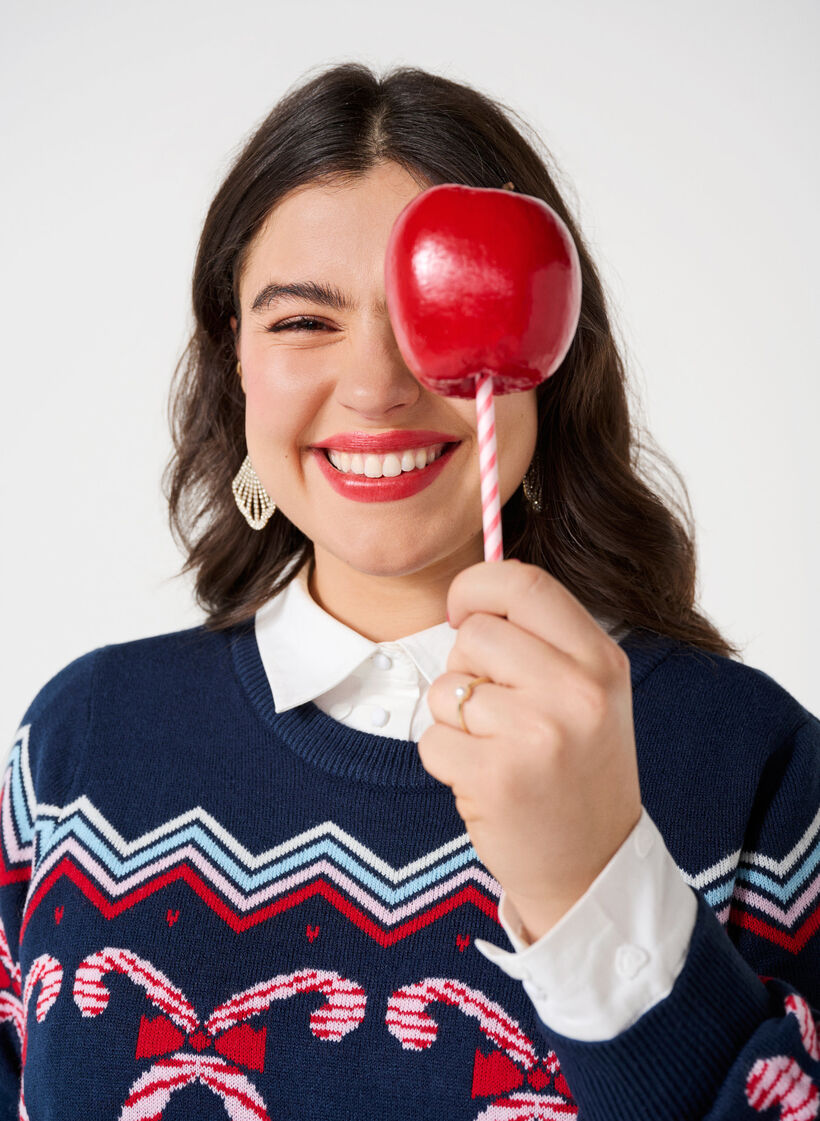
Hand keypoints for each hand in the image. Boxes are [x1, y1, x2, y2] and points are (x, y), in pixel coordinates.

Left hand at [418, 559, 641, 941]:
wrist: (593, 867)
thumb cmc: (579, 771)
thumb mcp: (590, 693)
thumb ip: (543, 640)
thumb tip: (470, 595)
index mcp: (601, 661)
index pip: (525, 584)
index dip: (477, 586)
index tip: (461, 610)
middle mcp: (575, 692)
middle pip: (475, 634)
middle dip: (467, 666)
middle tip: (497, 710)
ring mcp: (537, 736)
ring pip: (447, 687)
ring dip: (456, 719)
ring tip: (498, 750)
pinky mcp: (496, 778)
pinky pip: (432, 738)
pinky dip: (446, 760)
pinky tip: (485, 781)